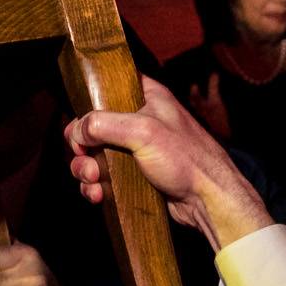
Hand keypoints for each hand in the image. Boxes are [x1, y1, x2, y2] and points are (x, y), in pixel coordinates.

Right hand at [63, 76, 271, 249]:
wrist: (209, 200)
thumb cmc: (187, 160)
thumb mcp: (144, 132)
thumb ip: (103, 124)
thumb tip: (76, 130)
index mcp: (146, 97)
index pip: (107, 85)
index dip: (89, 101)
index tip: (82, 123)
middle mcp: (139, 120)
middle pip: (92, 125)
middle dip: (82, 147)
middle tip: (86, 160)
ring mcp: (135, 149)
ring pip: (94, 154)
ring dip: (85, 170)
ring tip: (94, 182)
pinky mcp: (134, 174)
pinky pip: (103, 176)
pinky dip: (95, 186)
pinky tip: (99, 195)